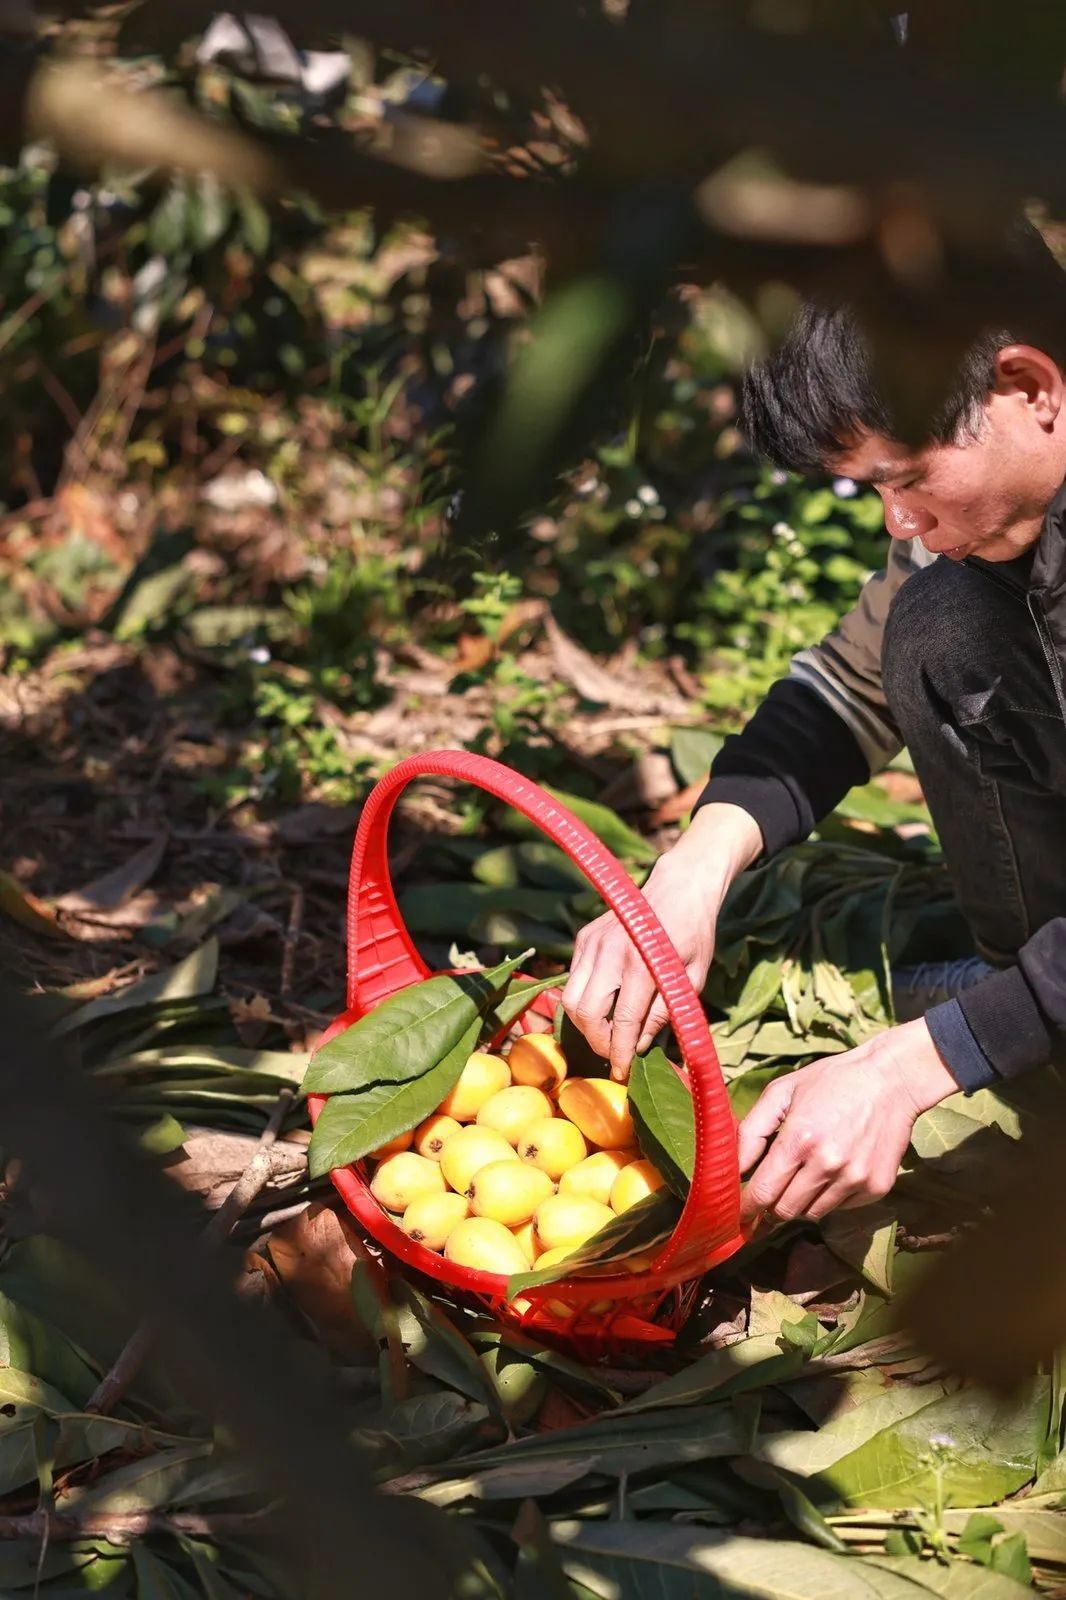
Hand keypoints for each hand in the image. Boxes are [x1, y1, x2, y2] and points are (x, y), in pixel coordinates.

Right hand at [561, 802, 761, 1080]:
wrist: (679, 885)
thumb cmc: (694, 933)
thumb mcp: (692, 977)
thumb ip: (667, 1012)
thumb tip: (643, 1045)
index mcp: (643, 965)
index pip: (623, 1023)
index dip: (621, 1053)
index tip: (622, 1073)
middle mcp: (610, 953)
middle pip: (586, 1014)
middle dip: (598, 1042)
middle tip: (615, 1053)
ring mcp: (592, 943)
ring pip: (571, 999)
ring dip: (586, 1024)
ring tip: (608, 1032)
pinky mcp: (584, 938)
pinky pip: (574, 979)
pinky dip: (585, 999)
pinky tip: (606, 1003)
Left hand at [737, 1018, 958, 1224]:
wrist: (891, 1079)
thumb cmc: (830, 1081)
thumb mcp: (782, 1092)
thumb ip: (751, 1131)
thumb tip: (734, 1169)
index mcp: (798, 1140)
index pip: (763, 1193)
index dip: (747, 1209)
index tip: (739, 1215)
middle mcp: (827, 1164)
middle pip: (785, 1211)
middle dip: (771, 1207)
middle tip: (771, 1195)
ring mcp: (855, 1179)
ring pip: (812, 1213)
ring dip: (802, 1201)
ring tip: (806, 1174)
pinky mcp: (877, 1187)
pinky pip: (841, 1208)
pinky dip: (831, 1197)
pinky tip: (835, 1171)